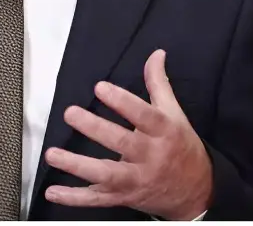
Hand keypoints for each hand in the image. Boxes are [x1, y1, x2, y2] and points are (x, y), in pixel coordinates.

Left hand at [44, 50, 213, 218]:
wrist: (200, 193)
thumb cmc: (181, 147)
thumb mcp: (175, 115)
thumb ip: (159, 84)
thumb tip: (155, 53)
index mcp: (164, 134)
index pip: (144, 116)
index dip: (123, 102)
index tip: (100, 87)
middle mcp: (150, 158)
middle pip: (122, 144)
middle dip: (95, 129)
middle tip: (70, 113)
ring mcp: (136, 180)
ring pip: (107, 175)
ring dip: (78, 166)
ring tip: (53, 154)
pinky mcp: (125, 197)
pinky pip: (98, 200)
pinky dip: (75, 198)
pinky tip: (52, 193)